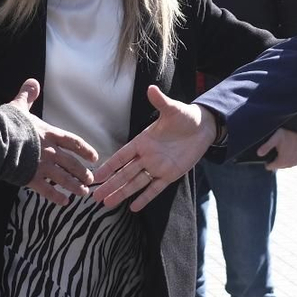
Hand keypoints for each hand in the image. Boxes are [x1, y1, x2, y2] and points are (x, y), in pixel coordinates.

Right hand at [3, 79, 98, 205]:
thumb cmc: (7, 124)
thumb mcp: (18, 106)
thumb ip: (27, 96)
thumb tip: (32, 82)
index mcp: (49, 133)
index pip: (73, 142)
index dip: (85, 149)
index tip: (95, 157)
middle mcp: (50, 151)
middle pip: (72, 163)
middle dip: (83, 172)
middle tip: (90, 180)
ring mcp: (42, 166)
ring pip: (64, 179)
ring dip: (75, 186)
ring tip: (83, 193)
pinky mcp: (31, 179)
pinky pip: (48, 191)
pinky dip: (57, 197)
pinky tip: (64, 203)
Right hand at [93, 86, 214, 211]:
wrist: (203, 127)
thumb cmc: (185, 116)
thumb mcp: (173, 109)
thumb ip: (160, 102)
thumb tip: (151, 88)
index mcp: (143, 141)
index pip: (122, 156)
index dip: (109, 166)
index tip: (95, 175)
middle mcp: (147, 156)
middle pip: (124, 173)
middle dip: (110, 184)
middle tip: (94, 196)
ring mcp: (157, 167)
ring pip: (136, 183)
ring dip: (122, 193)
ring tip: (107, 203)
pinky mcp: (170, 175)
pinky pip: (155, 188)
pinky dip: (145, 197)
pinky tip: (133, 207)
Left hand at [258, 128, 296, 171]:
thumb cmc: (287, 133)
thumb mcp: (274, 139)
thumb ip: (266, 147)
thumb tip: (259, 154)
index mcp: (282, 161)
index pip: (270, 167)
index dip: (267, 161)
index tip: (269, 153)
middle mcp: (290, 164)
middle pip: (278, 166)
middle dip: (276, 160)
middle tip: (277, 149)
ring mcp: (296, 163)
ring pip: (285, 165)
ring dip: (283, 160)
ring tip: (283, 150)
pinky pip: (292, 162)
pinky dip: (290, 159)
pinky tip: (289, 151)